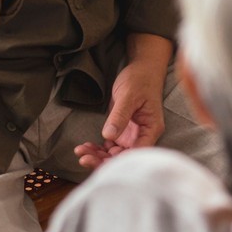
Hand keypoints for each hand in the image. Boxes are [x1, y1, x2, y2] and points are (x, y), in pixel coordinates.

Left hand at [75, 48, 168, 169]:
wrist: (141, 70)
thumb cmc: (140, 80)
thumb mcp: (128, 96)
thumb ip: (120, 116)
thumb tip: (109, 136)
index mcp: (151, 129)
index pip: (137, 152)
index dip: (119, 160)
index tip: (100, 161)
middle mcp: (142, 136)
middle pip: (124, 156)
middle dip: (104, 161)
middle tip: (84, 159)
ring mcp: (132, 135)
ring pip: (115, 153)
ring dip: (98, 156)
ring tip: (80, 152)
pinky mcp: (122, 132)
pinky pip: (109, 146)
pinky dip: (97, 148)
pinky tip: (85, 146)